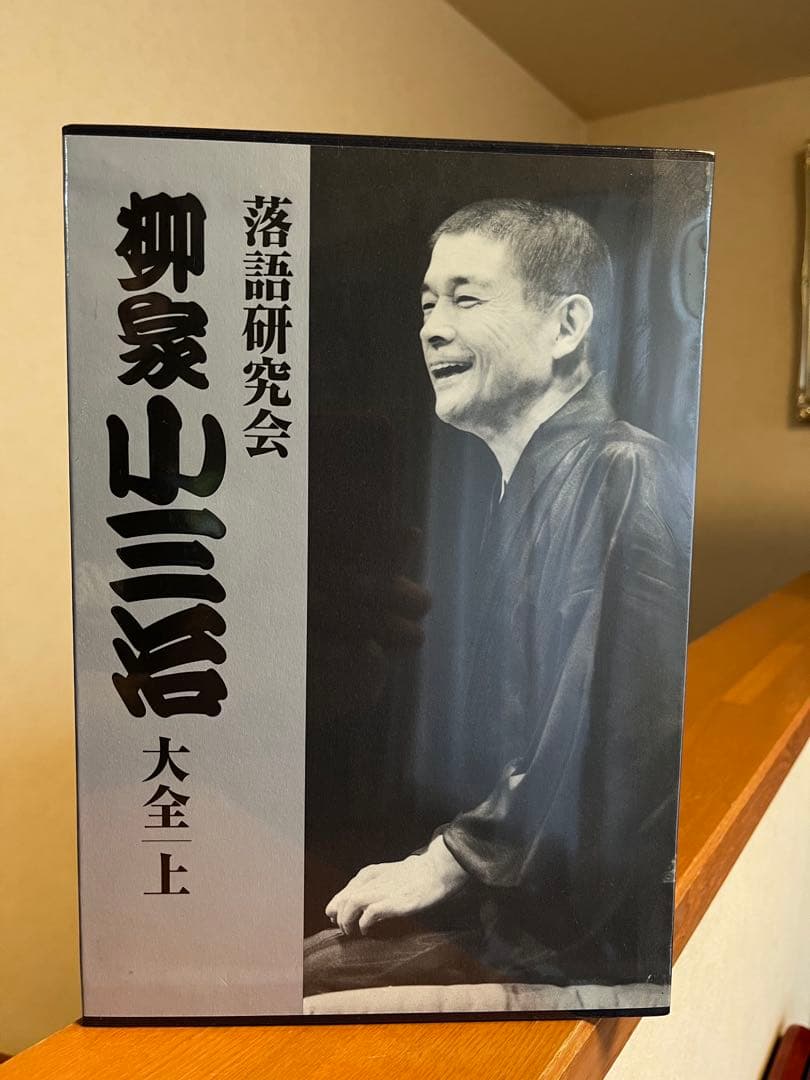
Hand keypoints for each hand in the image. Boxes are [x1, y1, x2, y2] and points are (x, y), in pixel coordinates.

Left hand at [325, 836, 467, 935]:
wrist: (437, 869)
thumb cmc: (418, 874)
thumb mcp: (391, 874)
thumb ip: (377, 885)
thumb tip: (368, 906)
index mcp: (370, 873)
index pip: (345, 891)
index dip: (337, 906)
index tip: (336, 918)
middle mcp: (371, 881)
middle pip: (343, 899)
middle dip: (339, 916)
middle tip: (343, 929)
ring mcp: (381, 891)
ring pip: (350, 906)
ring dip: (346, 921)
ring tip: (351, 931)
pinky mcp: (391, 902)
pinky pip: (368, 915)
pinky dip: (363, 924)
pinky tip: (366, 931)